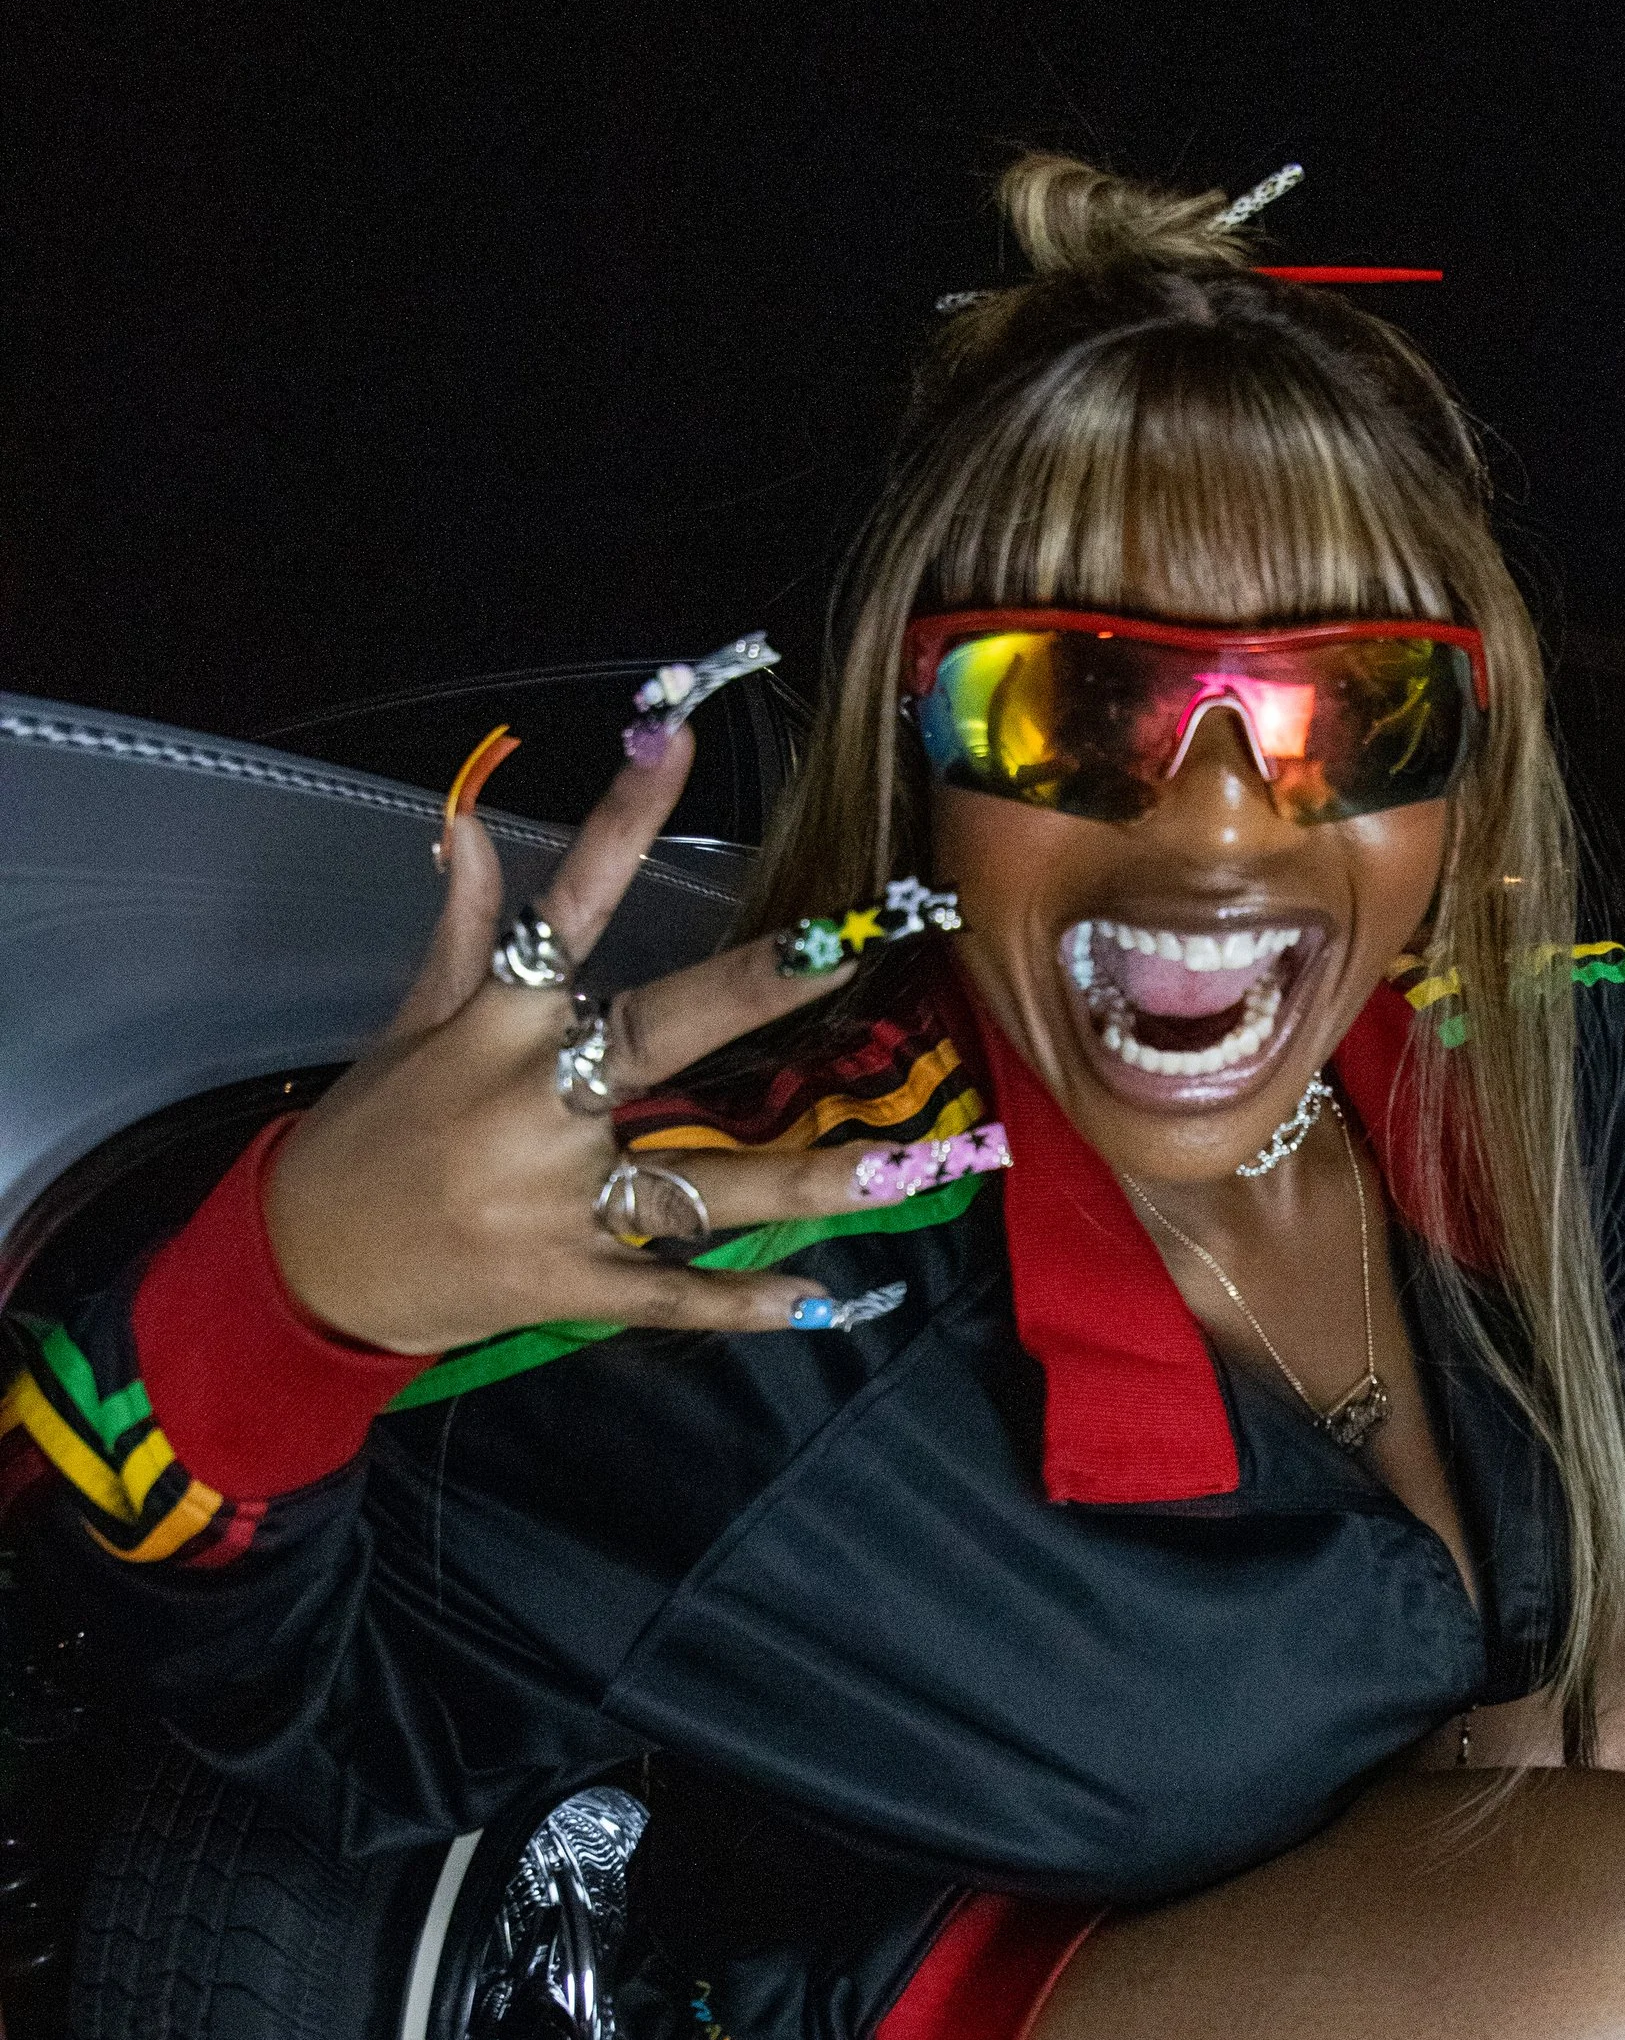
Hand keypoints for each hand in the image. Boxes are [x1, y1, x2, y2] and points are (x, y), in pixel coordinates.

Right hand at [263, 724, 864, 1350]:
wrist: (307, 1268)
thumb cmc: (367, 1136)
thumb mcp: (409, 1026)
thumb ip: (461, 930)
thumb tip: (466, 821)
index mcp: (492, 1027)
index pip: (564, 906)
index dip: (619, 823)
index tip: (675, 737)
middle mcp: (530, 1105)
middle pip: (657, 1036)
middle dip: (754, 992)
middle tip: (844, 951)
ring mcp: (552, 1202)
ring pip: (699, 1186)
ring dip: (803, 1181)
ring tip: (902, 1166)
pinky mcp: (565, 1285)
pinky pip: (670, 1294)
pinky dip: (744, 1302)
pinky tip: (825, 1300)